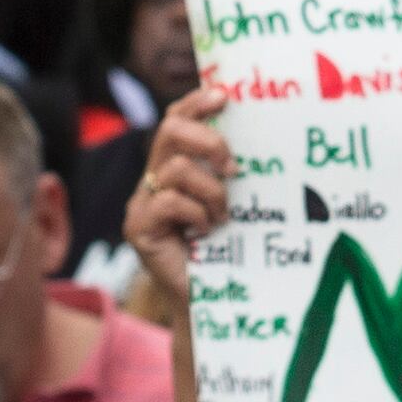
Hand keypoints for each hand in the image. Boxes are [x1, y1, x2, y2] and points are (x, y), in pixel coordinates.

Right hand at [125, 86, 236, 306]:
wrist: (208, 303)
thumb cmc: (228, 253)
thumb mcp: (232, 203)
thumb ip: (230, 173)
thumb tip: (263, 136)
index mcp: (174, 168)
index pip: (176, 119)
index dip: (196, 103)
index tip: (224, 97)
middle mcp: (152, 181)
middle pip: (169, 130)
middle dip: (208, 140)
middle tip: (233, 168)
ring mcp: (141, 204)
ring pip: (176, 169)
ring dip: (212, 192)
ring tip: (223, 216)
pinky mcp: (138, 228)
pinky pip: (170, 202)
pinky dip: (198, 213)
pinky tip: (208, 232)